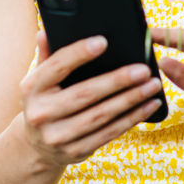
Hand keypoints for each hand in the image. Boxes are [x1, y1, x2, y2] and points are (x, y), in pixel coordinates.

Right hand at [17, 31, 163, 167]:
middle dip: (117, 81)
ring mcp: (58, 136)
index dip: (80, 53)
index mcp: (31, 88)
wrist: (36, 146)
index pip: (57, 66)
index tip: (103, 42)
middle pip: (85, 94)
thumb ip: (47, 55)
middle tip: (143, 70)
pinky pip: (108, 133)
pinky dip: (131, 119)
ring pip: (101, 116)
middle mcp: (41, 113)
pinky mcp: (76, 151)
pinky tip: (147, 106)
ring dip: (131, 101)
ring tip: (152, 86)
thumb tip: (46, 32)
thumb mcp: (38, 79)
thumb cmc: (44, 101)